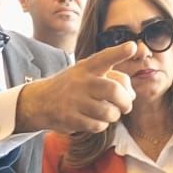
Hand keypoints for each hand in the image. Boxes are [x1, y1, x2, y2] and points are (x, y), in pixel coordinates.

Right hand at [15, 43, 136, 133]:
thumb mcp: (87, 74)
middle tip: (126, 106)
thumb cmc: (73, 87)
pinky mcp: (69, 118)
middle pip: (113, 90)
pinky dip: (101, 125)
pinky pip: (97, 125)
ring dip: (114, 115)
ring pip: (108, 112)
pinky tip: (95, 120)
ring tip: (109, 113)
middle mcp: (80, 81)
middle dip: (125, 101)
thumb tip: (132, 95)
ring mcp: (73, 100)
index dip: (119, 52)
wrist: (40, 101)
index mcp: (86, 67)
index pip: (104, 57)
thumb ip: (112, 78)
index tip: (132, 47)